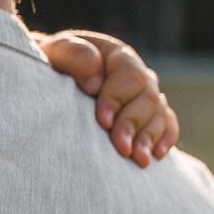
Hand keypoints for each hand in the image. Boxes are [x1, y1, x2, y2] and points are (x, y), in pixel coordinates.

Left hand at [36, 30, 180, 168]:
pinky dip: (165, 138)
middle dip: (134, 124)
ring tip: (139, 160)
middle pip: (148, 97)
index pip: (129, 75)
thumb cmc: (49, 65)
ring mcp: (142, 95)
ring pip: (159, 113)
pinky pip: (166, 124)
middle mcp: (134, 73)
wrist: (47, 79)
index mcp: (115, 54)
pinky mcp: (146, 115)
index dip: (117, 99)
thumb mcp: (54, 52)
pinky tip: (157, 155)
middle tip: (121, 148)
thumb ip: (74, 55)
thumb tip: (96, 83)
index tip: (102, 121)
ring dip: (150, 137)